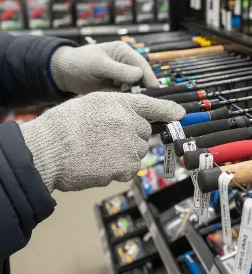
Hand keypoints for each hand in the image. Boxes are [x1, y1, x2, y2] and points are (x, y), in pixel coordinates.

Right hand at [20, 93, 184, 191]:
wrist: (48, 149)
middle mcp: (129, 122)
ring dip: (124, 155)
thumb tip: (132, 120)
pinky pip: (129, 169)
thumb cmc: (63, 126)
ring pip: (137, 152)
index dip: (167, 109)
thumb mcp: (91, 104)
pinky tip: (98, 164)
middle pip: (144, 133)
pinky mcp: (125, 167)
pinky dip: (118, 170)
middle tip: (107, 140)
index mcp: (120, 103)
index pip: (150, 104)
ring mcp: (129, 145)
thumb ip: (116, 109)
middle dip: (132, 137)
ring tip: (98, 152)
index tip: (180, 113)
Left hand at [50, 41, 158, 93]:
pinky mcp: (116, 89)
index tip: (153, 92)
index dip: (148, 79)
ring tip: (127, 102)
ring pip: (135, 89)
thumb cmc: (79, 62)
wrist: (63, 73)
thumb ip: (119, 70)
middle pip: (142, 79)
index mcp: (124, 53)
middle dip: (141, 89)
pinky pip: (126, 96)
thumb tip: (138, 76)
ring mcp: (122, 78)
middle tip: (138, 100)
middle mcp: (126, 65)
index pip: (142, 66)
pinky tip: (121, 104)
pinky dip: (125, 100)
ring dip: (133, 96)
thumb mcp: (98, 64)